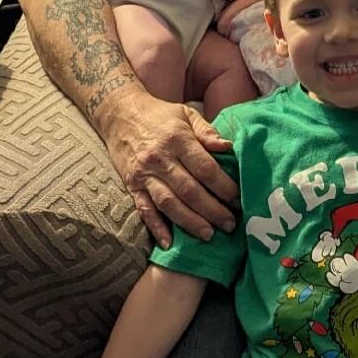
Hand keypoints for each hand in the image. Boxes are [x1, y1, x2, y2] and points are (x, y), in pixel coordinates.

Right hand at [105, 96, 238, 247]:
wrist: (119, 114)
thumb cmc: (160, 115)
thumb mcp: (187, 114)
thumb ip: (207, 132)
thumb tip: (228, 148)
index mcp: (177, 139)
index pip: (205, 168)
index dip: (223, 186)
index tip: (238, 199)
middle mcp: (160, 159)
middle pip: (190, 190)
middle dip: (212, 210)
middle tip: (230, 224)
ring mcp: (144, 174)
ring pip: (169, 203)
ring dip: (190, 222)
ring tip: (208, 235)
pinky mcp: (131, 185)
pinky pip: (144, 209)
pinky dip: (155, 228)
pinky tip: (168, 243)